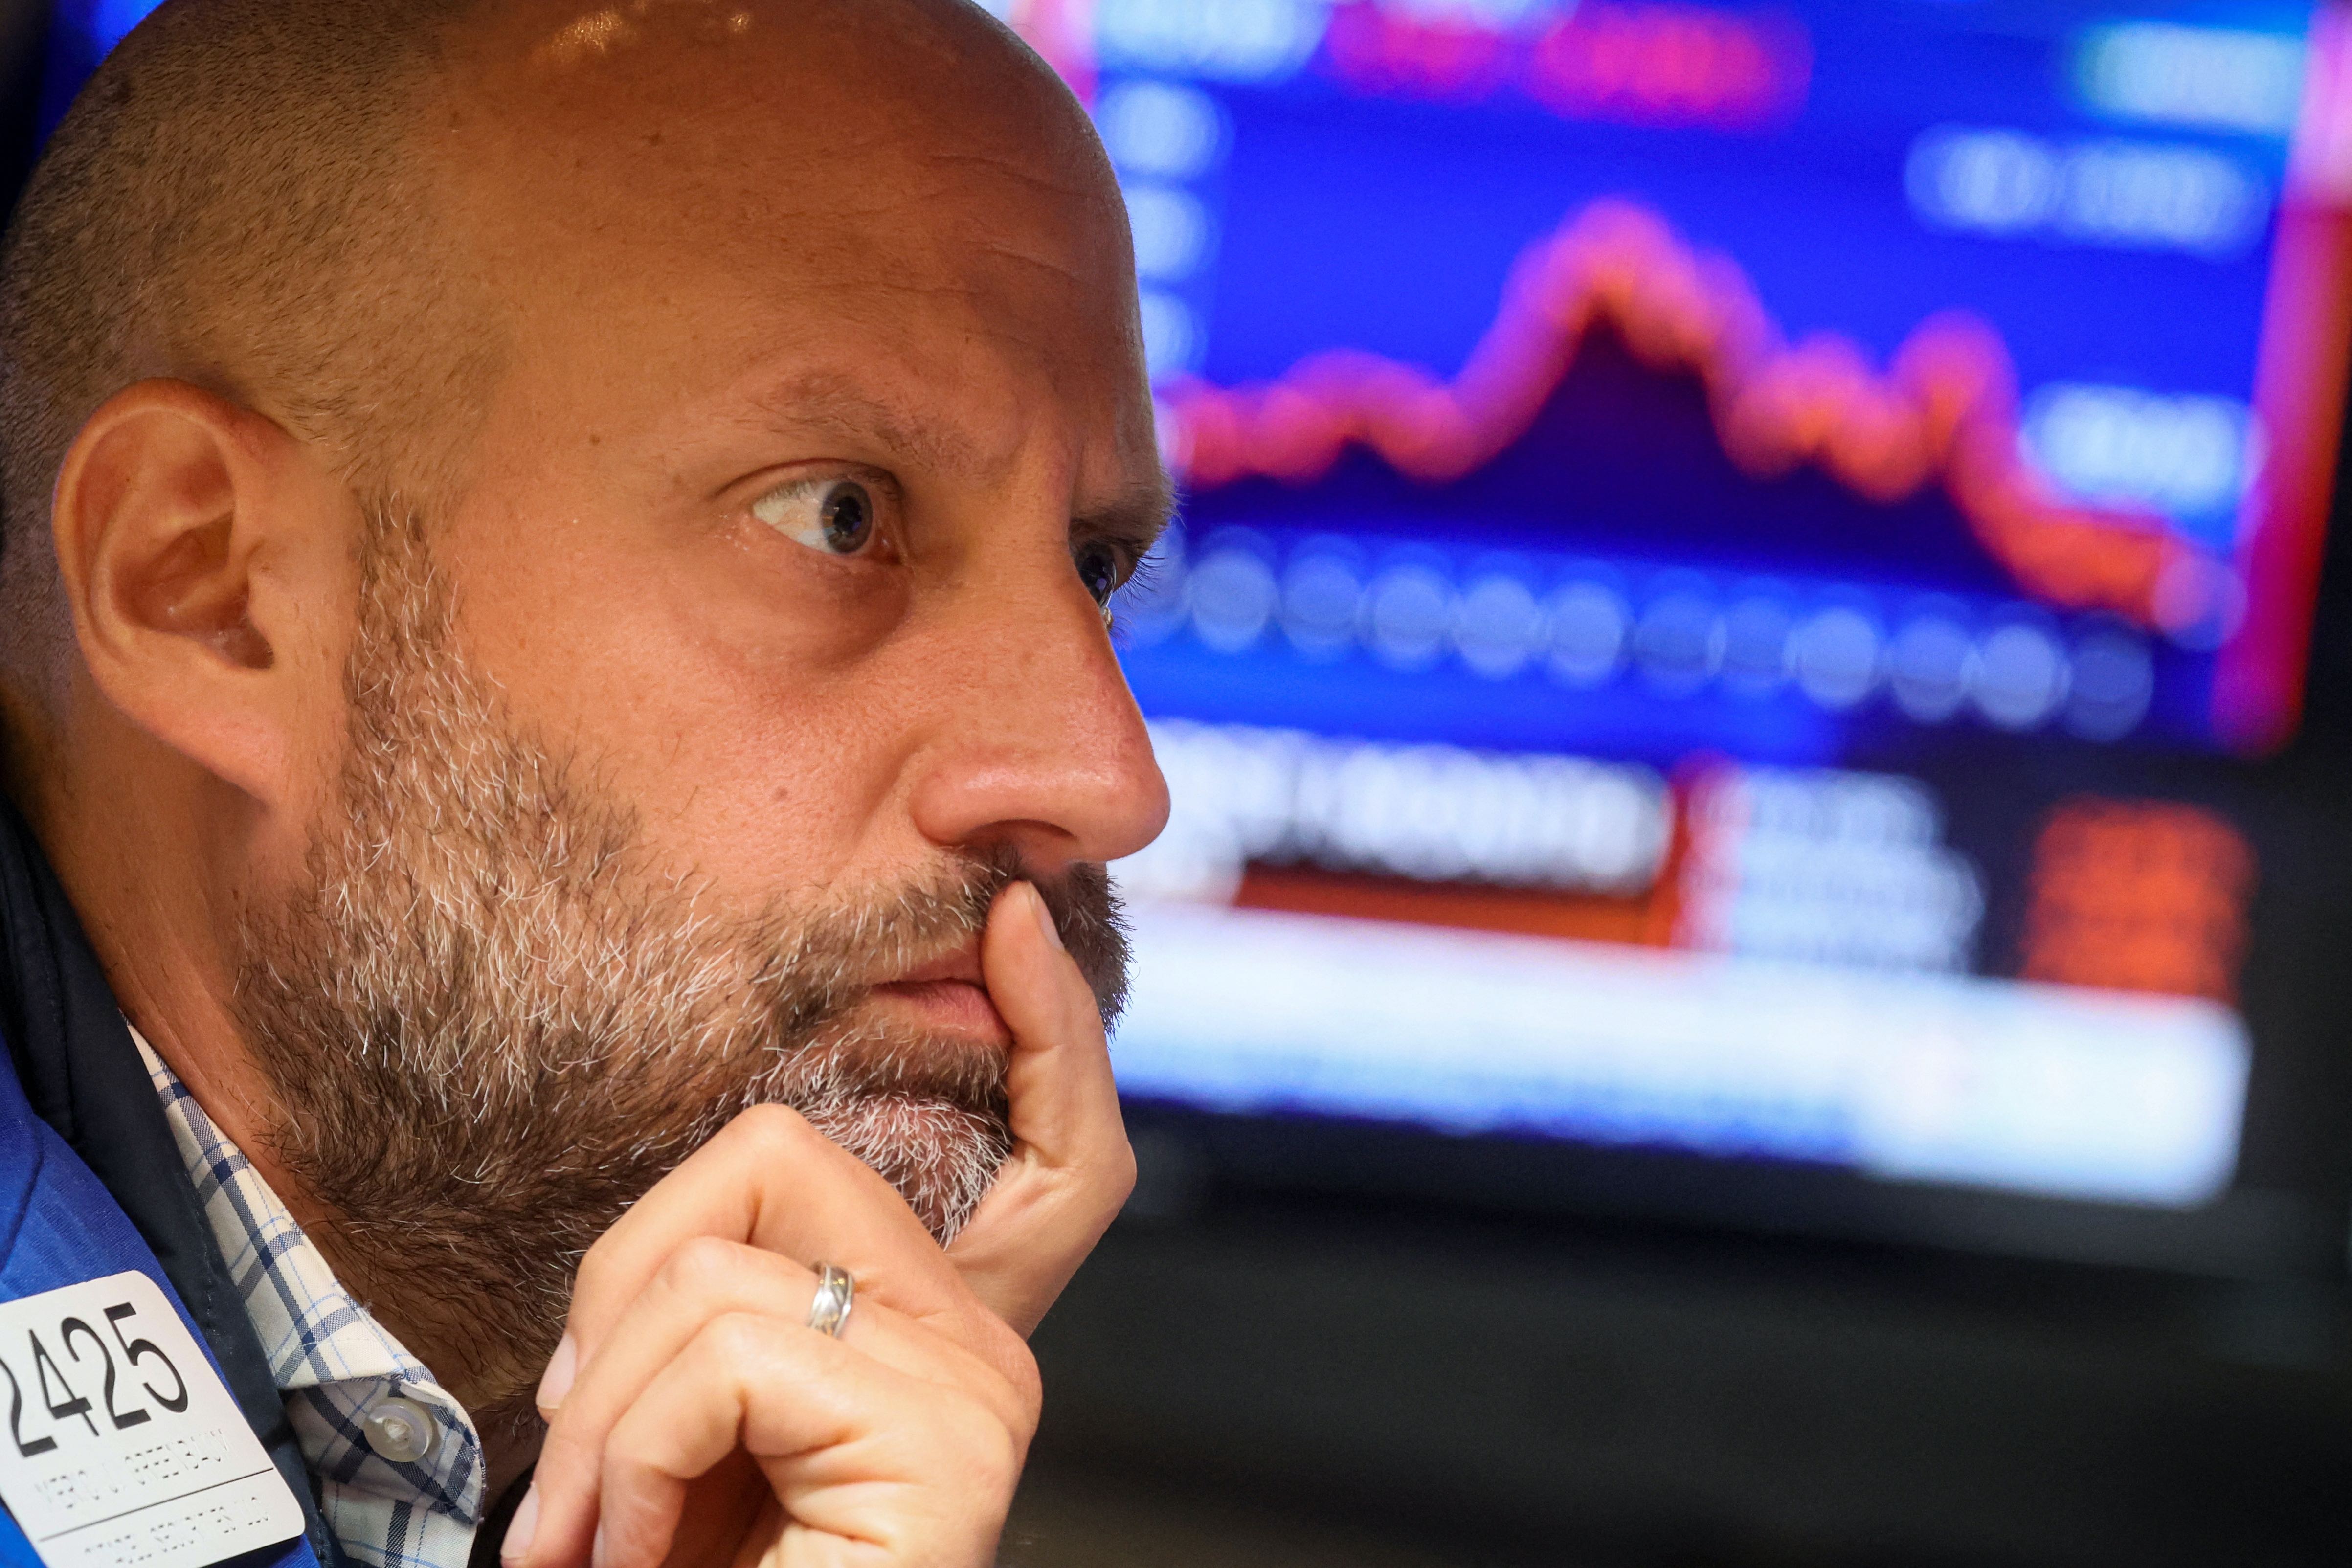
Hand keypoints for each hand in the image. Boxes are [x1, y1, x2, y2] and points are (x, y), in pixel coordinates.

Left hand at [503, 881, 1134, 1567]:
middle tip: (589, 1462)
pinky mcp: (947, 1432)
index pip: (1018, 1135)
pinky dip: (629, 1459)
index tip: (1009, 913)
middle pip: (782, 1158)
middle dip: (623, 1286)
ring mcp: (977, 1384)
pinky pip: (728, 1351)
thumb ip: (723, 1321)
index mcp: (940, 1332)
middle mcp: (985, 1343)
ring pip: (722, 1262)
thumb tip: (672, 1247)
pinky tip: (635, 1556)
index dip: (1041, 1024)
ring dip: (600, 1418)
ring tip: (598, 1538)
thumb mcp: (696, 1432)